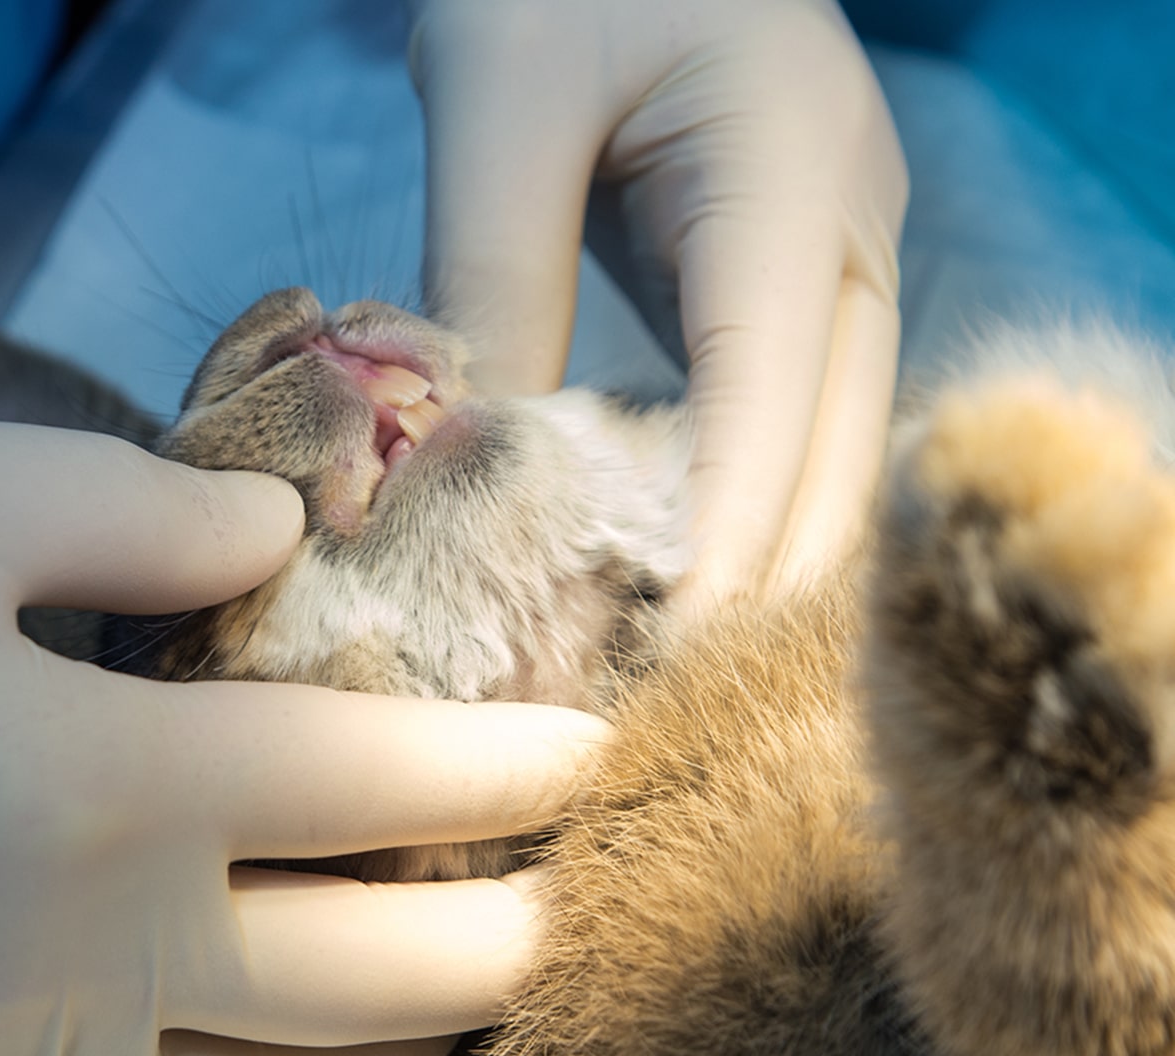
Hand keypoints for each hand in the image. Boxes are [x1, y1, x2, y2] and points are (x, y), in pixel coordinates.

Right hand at [0, 412, 604, 1055]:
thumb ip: (142, 510)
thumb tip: (285, 542)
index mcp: (104, 790)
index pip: (380, 791)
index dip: (511, 767)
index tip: (595, 746)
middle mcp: (89, 957)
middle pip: (367, 988)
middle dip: (497, 941)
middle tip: (559, 890)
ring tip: (452, 1007)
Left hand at [411, 0, 908, 611]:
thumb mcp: (496, 96)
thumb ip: (491, 270)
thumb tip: (471, 452)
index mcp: (790, 175)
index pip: (771, 405)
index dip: (721, 547)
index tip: (655, 663)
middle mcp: (843, 229)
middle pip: (831, 453)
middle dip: (747, 582)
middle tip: (637, 700)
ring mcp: (827, 252)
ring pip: (819, 447)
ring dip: (746, 556)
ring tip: (643, 663)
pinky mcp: (780, 273)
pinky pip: (775, 413)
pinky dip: (726, 495)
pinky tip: (655, 564)